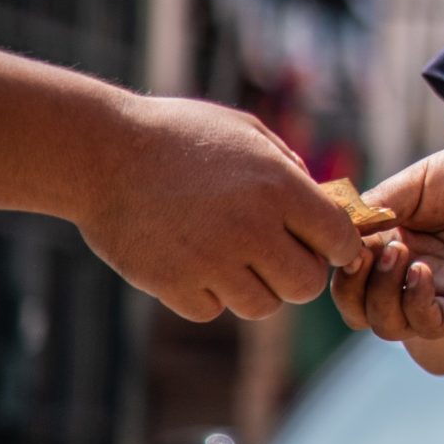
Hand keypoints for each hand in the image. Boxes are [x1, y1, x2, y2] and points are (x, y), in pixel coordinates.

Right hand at [80, 96, 365, 320]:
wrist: (101, 151)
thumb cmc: (179, 134)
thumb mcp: (247, 133)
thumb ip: (290, 169)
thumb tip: (321, 205)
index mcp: (280, 189)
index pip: (339, 240)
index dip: (342, 248)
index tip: (333, 250)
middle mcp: (252, 230)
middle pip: (306, 286)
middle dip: (300, 275)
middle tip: (282, 259)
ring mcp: (211, 261)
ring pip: (261, 306)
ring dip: (254, 288)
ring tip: (235, 260)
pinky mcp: (171, 283)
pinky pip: (211, 310)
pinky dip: (207, 295)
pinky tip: (195, 265)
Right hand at [330, 139, 443, 339]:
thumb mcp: (410, 186)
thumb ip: (372, 211)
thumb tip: (335, 233)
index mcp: (392, 249)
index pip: (347, 281)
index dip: (339, 268)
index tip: (347, 238)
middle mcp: (411, 275)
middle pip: (361, 313)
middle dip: (351, 289)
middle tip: (370, 251)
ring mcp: (441, 290)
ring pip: (390, 326)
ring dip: (382, 294)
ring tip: (401, 252)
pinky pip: (433, 324)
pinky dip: (417, 303)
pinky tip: (423, 270)